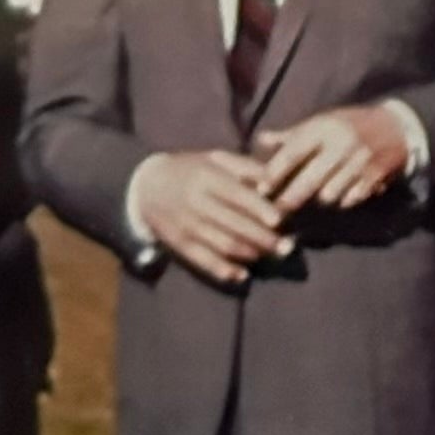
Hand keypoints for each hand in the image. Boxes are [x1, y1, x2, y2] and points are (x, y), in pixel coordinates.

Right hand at [132, 148, 291, 285]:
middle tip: (287, 246)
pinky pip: (203, 262)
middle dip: (263, 238)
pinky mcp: (179, 245)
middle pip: (234, 225)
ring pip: (223, 245)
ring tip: (272, 256)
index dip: (259, 209)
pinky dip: (223, 271)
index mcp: (206, 177)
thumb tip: (275, 180)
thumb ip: (246, 167)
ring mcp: (187, 227)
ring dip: (250, 253)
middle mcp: (196, 203)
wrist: (147, 186)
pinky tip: (242, 276)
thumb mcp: (215, 158)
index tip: (280, 220)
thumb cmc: (192, 169)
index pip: (237, 195)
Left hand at [253, 104, 413, 217]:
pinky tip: (339, 196)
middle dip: (290, 199)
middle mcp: (341, 144)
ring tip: (312, 201)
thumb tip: (261, 140)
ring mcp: (359, 162)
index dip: (274, 173)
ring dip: (318, 200)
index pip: (292, 153)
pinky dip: (342, 201)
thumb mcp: (321, 122)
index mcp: (324, 127)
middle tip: (277, 211)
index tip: (261, 189)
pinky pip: (350, 199)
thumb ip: (291, 135)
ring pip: (329, 195)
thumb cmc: (350, 124)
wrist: (395, 127)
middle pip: (309, 180)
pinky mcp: (374, 177)